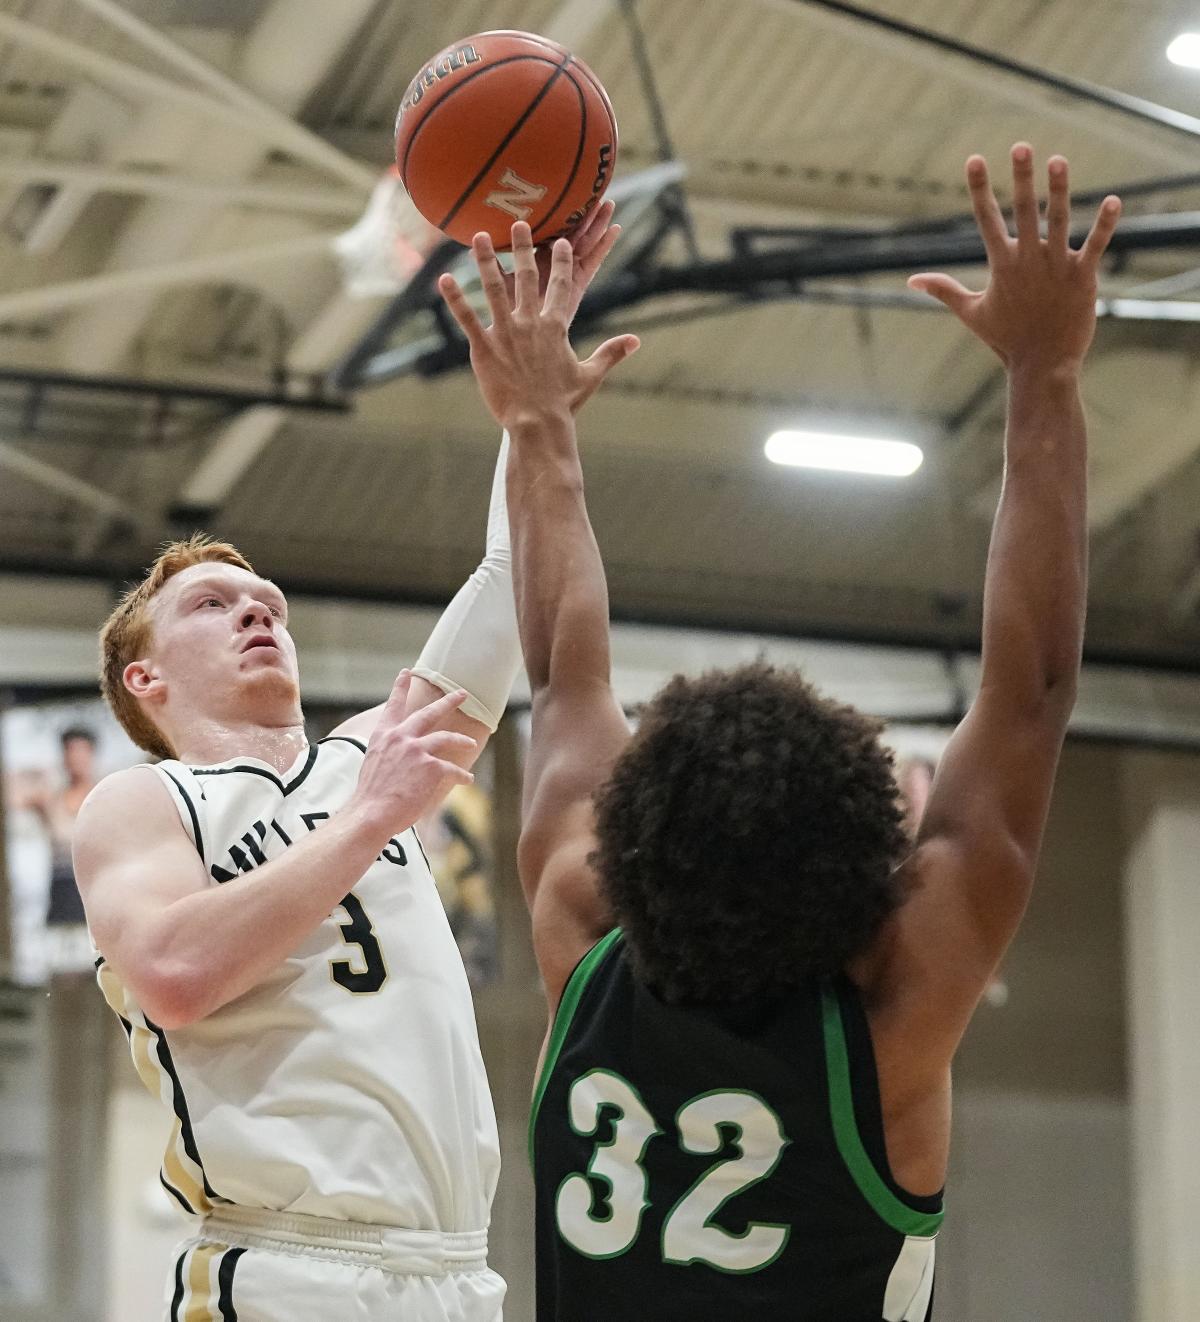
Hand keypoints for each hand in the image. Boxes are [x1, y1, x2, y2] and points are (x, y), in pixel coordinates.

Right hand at [350, 672, 476, 837]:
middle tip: (462, 693)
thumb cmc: (370, 796)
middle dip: (448, 701)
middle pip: (429, 712)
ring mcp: (417, 750)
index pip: (393, 706)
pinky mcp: (431, 767)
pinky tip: (468, 779)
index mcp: (384, 735)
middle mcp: (401, 737)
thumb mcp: (374, 763)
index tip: (406, 672)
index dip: (400, 687)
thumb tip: (401, 755)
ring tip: (470, 742)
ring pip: (446, 737)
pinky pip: (453, 768)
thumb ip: (389, 752)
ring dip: (461, 739)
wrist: (371, 813)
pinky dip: (462, 775)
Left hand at [439, 221, 639, 427]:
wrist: (538, 423)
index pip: (561, 285)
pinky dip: (454, 298)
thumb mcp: (590, 375)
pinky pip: (466, 318)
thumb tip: (636, 341)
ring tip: (477, 236)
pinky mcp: (483, 348)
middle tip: (518, 222)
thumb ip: (611, 352)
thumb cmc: (563, 402)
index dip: (561, 260)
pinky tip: (443, 278)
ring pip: (493, 288)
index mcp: (556, 327)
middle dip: (523, 247)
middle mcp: (530, 323)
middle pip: (527, 276)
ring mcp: (505, 333)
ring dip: (484, 260)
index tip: (560, 239)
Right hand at [908, 145, 1120, 372]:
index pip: (987, 220)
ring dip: (1059, 190)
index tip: (975, 159)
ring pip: (1059, 220)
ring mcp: (1057, 267)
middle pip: (1023, 211)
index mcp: (1001, 266)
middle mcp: (1028, 261)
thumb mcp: (971, 312)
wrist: (1042, 365)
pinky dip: (1105, 224)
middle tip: (1021, 146)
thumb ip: (944, 290)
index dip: (980, 188)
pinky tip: (1113, 201)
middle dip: (1021, 178)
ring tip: (1057, 160)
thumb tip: (912, 279)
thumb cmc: (1006, 339)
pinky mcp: (1083, 277)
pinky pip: (1096, 245)